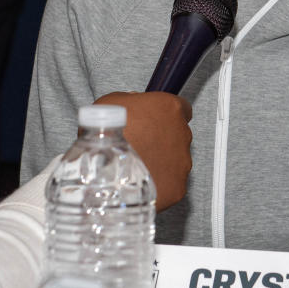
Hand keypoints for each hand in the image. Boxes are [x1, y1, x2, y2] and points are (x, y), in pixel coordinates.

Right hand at [95, 91, 191, 210]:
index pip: (181, 106)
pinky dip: (158, 181)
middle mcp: (182, 133)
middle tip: (139, 142)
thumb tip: (129, 105)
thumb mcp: (110, 102)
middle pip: (177, 133)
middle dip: (161, 137)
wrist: (105, 172)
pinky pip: (171, 181)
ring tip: (136, 163)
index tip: (155, 117)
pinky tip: (140, 179)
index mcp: (170, 108)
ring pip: (176, 158)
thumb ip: (129, 101)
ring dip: (160, 159)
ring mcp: (182, 162)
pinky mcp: (178, 186)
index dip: (166, 112)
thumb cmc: (107, 134)